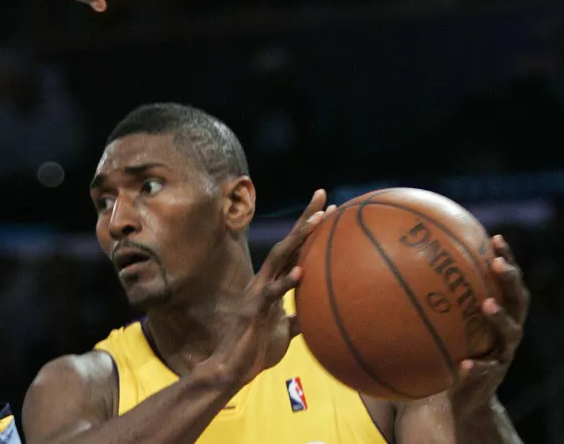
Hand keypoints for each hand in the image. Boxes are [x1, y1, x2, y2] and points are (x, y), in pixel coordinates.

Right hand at [205, 190, 336, 387]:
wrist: (234, 368)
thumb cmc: (258, 348)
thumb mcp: (287, 329)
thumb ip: (300, 315)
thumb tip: (323, 311)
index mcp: (273, 281)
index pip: (294, 248)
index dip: (308, 227)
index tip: (330, 206)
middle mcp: (264, 279)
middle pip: (287, 242)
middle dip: (305, 217)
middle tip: (323, 195)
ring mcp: (258, 291)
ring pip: (279, 257)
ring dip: (299, 238)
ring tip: (317, 221)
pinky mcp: (254, 309)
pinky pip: (272, 293)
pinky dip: (286, 282)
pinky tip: (302, 272)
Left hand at [449, 235, 529, 412]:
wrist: (466, 396)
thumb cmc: (454, 349)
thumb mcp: (448, 324)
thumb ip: (436, 300)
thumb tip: (402, 267)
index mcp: (501, 313)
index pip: (508, 281)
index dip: (507, 259)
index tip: (495, 238)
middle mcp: (509, 330)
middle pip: (518, 300)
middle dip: (510, 279)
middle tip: (496, 264)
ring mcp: (503, 354)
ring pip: (510, 332)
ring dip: (499, 316)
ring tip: (487, 304)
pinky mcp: (493, 378)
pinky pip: (486, 371)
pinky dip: (477, 366)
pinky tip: (465, 363)